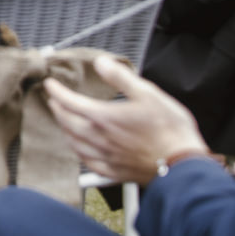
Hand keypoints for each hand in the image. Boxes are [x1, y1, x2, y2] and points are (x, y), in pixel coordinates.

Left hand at [43, 56, 209, 185]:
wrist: (184, 165)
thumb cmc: (170, 131)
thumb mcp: (148, 93)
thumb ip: (121, 77)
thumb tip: (101, 63)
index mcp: (104, 118)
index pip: (70, 102)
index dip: (57, 91)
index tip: (50, 85)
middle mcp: (100, 139)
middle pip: (67, 123)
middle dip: (58, 109)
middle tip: (54, 101)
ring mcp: (107, 158)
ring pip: (74, 144)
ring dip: (65, 130)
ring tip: (64, 122)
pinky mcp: (115, 173)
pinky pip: (88, 164)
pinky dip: (80, 154)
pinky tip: (82, 152)